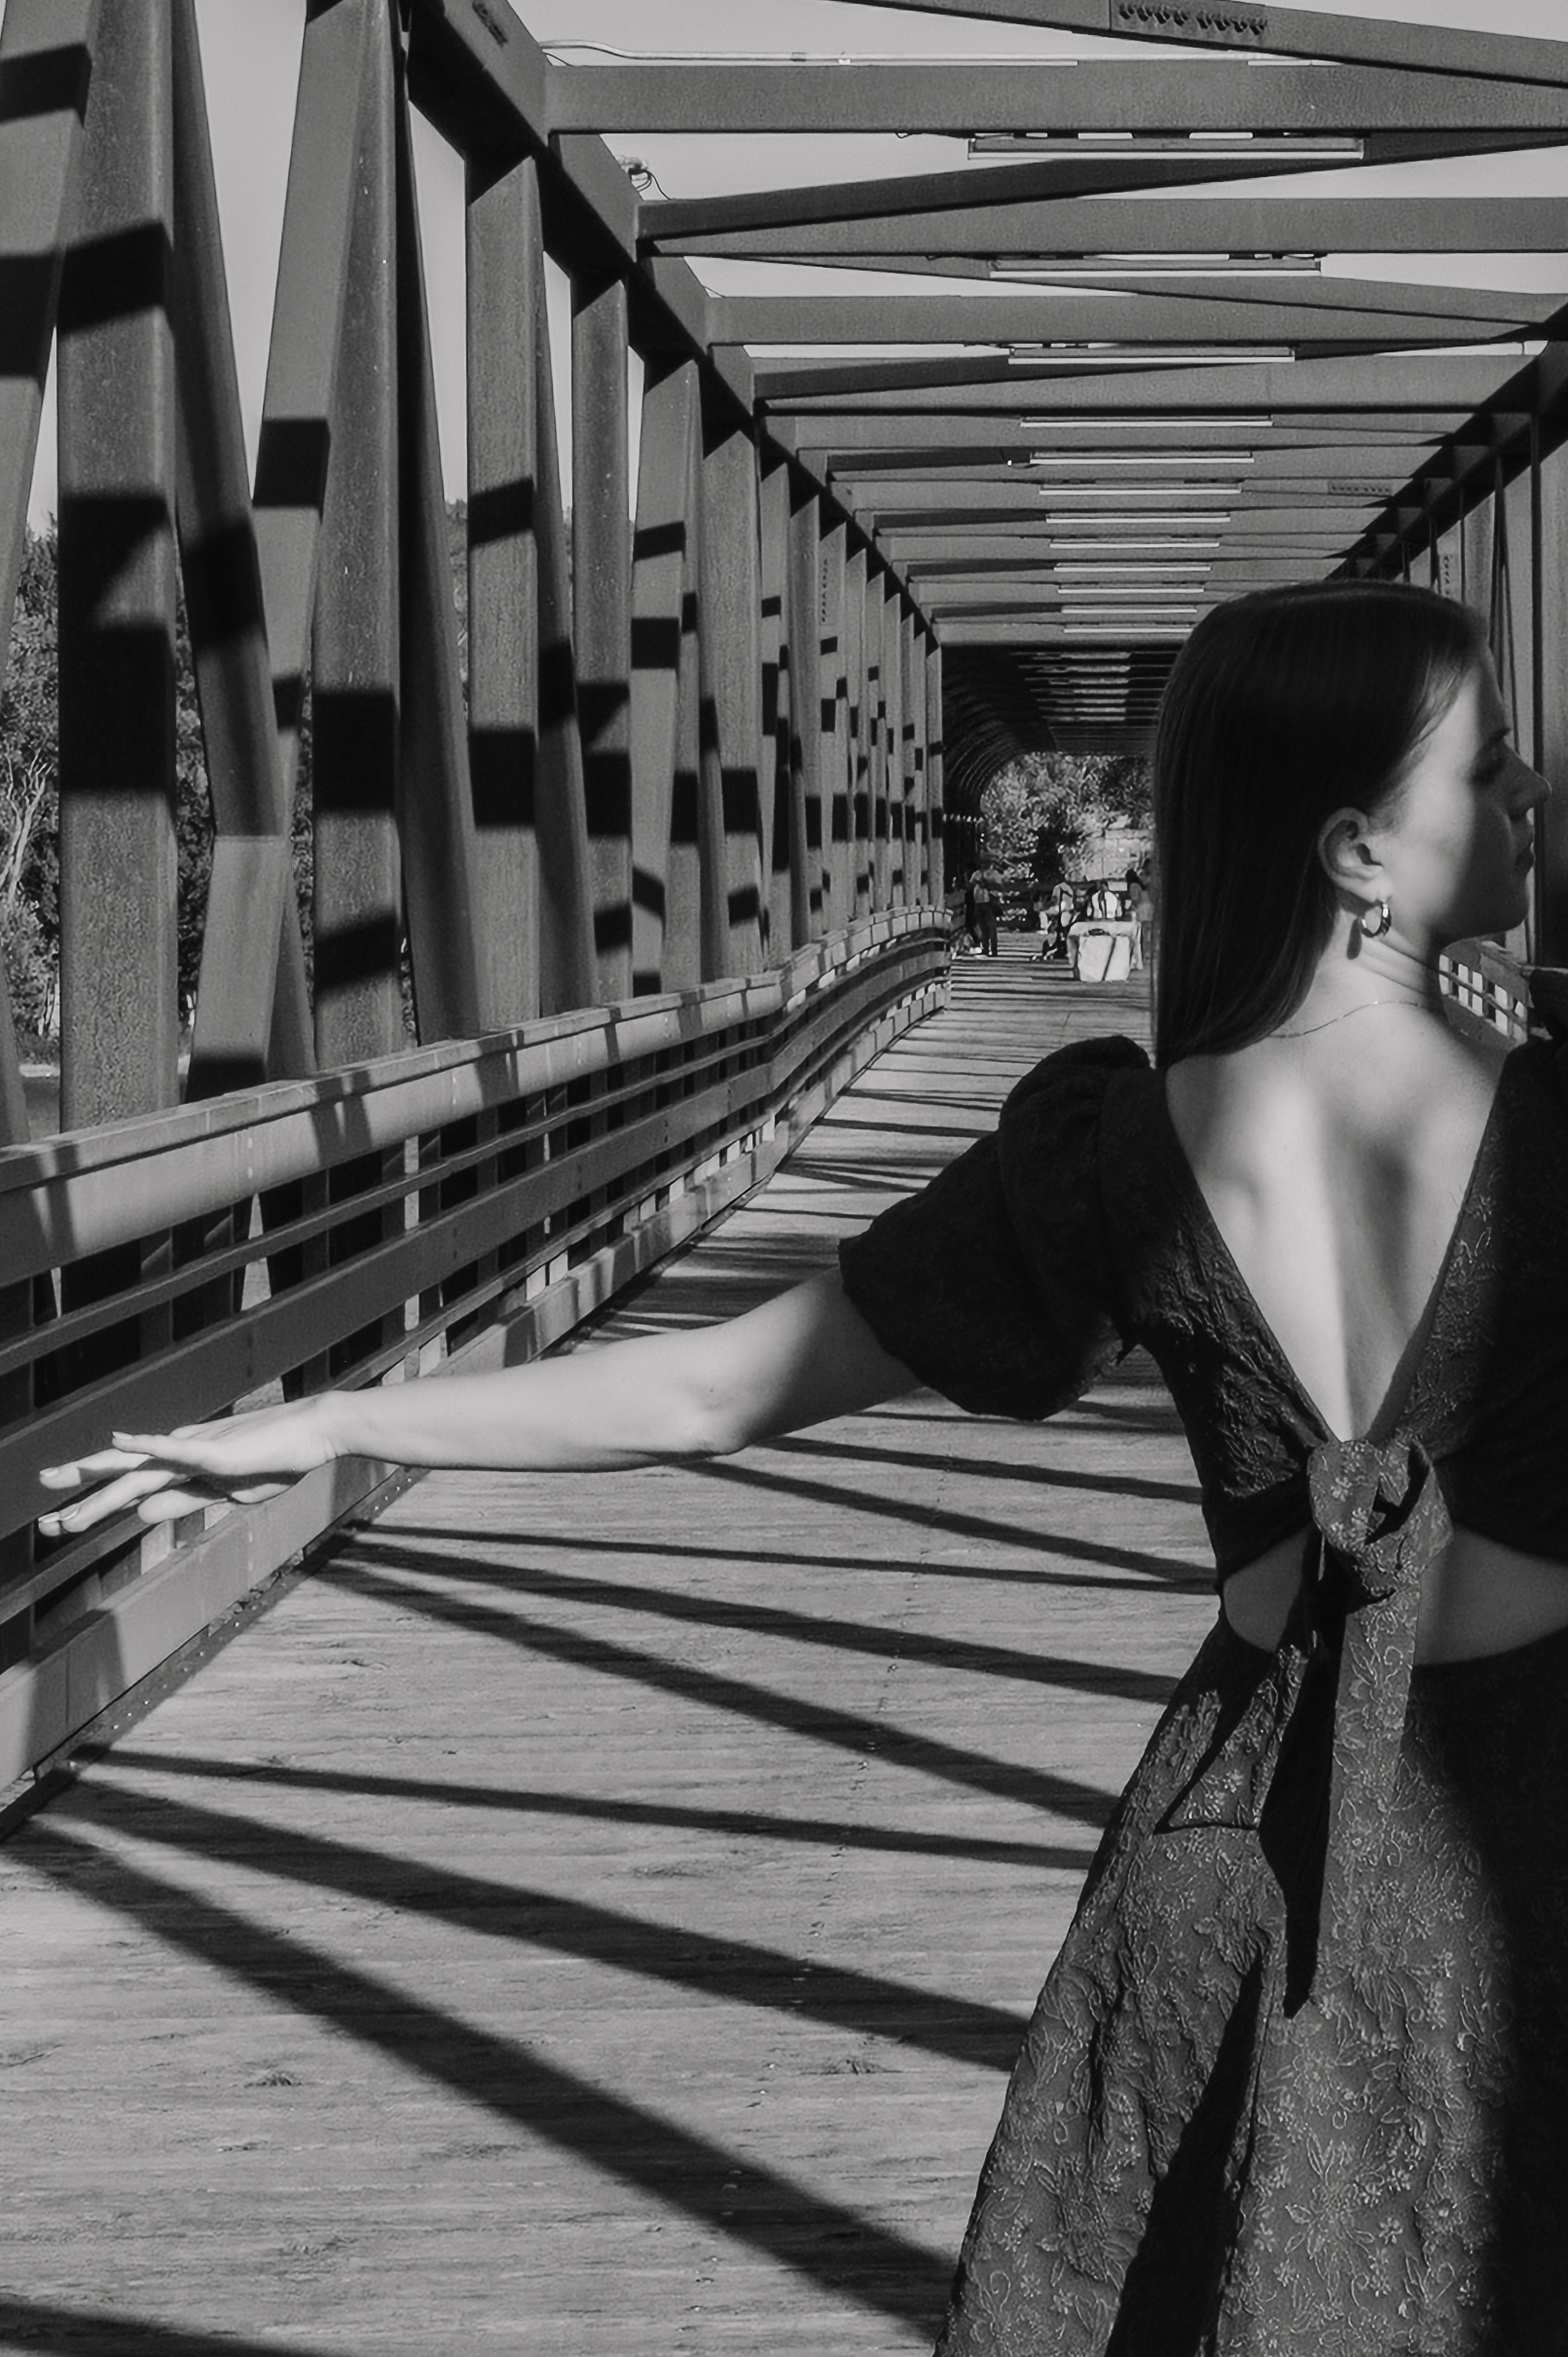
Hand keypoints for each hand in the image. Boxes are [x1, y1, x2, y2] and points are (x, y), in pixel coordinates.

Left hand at [38, 1398, 341, 1537]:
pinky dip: (145, 1445)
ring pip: (138, 1470)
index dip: (91, 1505)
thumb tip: (137, 1514)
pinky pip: (174, 1449)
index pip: (127, 1489)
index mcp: (180, 1467)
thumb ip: (182, 1501)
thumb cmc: (274, 1462)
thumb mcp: (225, 1495)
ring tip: (62, 1493)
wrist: (313, 1435)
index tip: (57, 1522)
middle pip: (120, 1477)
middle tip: (42, 1520)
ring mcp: (194, 1449)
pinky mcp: (215, 1450)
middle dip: (79, 1497)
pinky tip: (118, 1440)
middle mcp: (178, 1453)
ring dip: (99, 1482)